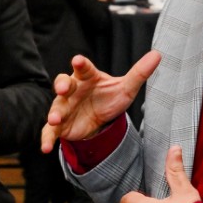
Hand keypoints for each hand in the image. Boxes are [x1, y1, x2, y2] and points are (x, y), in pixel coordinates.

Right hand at [41, 51, 161, 151]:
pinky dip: (47, 139)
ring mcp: (64, 107)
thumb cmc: (109, 97)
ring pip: (57, 108)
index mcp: (87, 77)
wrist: (101, 120)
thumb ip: (139, 72)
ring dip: (54, 113)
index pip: (83, 68)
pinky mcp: (60, 125)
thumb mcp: (126, 88)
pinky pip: (50, 131)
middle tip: (62, 88)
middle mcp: (73, 90)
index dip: (80, 64)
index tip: (77, 60)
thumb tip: (157, 54)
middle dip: (61, 85)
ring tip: (55, 119)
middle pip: (64, 84)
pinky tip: (45, 148)